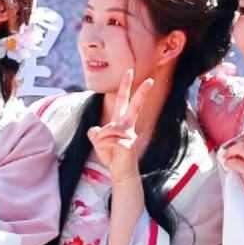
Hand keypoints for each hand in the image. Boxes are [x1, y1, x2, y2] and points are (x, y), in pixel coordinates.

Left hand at [87, 69, 154, 185]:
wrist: (120, 173)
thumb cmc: (112, 157)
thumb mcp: (99, 143)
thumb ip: (96, 134)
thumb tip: (94, 129)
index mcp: (121, 122)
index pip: (123, 101)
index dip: (125, 86)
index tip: (129, 71)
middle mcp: (128, 126)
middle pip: (134, 106)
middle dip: (140, 91)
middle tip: (149, 78)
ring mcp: (130, 134)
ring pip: (108, 129)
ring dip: (101, 141)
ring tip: (107, 151)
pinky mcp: (129, 143)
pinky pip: (108, 140)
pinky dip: (104, 147)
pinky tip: (112, 154)